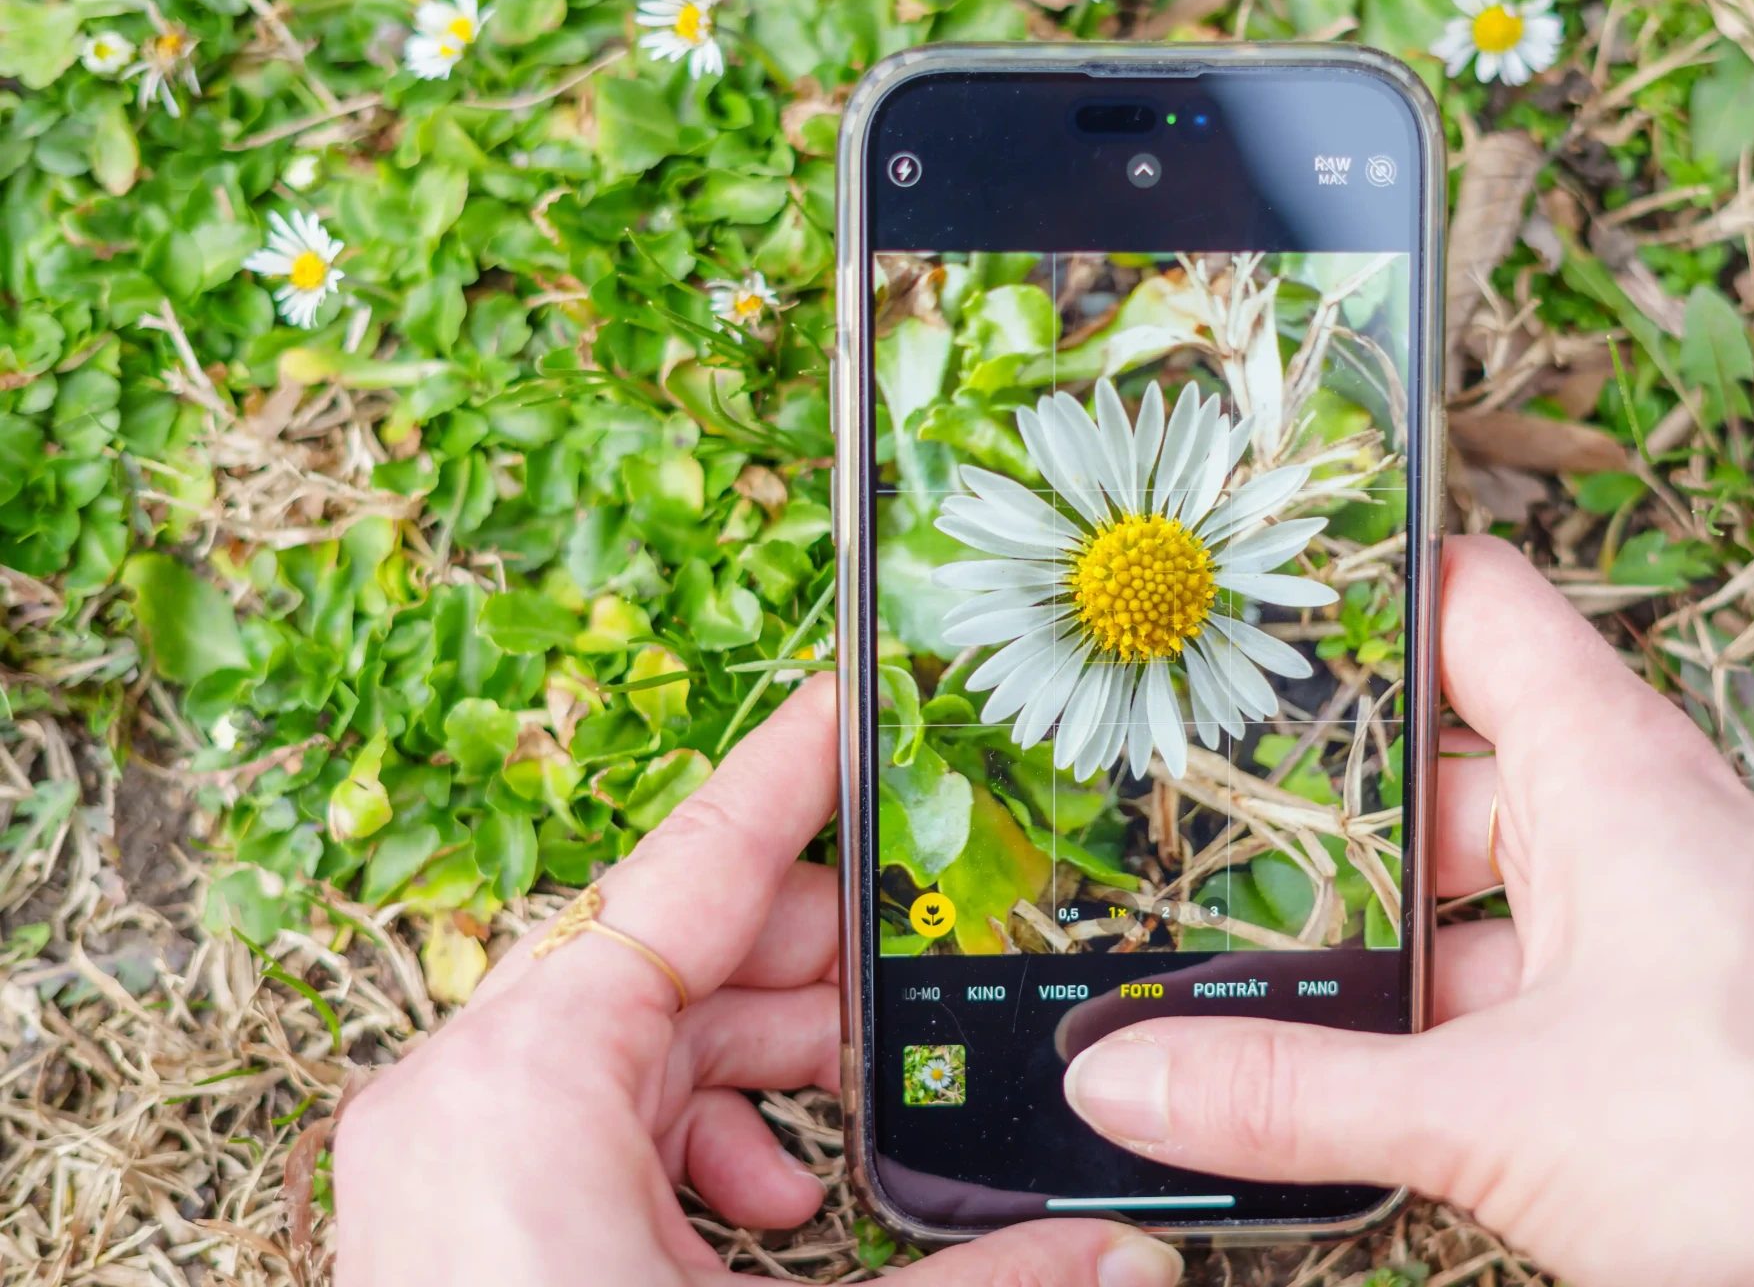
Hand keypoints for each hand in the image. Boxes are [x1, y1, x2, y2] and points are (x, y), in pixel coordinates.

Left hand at [335, 677, 1182, 1286]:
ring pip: (636, 1046)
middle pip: (668, 961)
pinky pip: (593, 1125)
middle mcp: (460, 1098)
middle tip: (927, 963)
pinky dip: (697, 1139)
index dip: (788, 782)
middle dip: (813, 967)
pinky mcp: (461, 1220)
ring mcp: (448, 1162)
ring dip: (763, 1069)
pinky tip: (774, 1211)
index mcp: (521, 1086)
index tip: (857, 703)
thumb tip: (1124, 1255)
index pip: (685, 876)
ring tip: (861, 1117)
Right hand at [1063, 536, 1753, 1286]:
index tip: (1245, 583)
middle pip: (1446, 771)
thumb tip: (1124, 1077)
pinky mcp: (1660, 1036)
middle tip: (1180, 814)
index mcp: (1609, 770)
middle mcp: (1634, 828)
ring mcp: (1650, 935)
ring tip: (1232, 966)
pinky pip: (1515, 994)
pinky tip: (1347, 1077)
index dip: (1367, 580)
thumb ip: (1298, 1092)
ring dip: (1378, 942)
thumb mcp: (1491, 1111)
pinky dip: (1433, 1026)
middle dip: (1326, 807)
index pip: (1475, 605)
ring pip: (1476, 899)